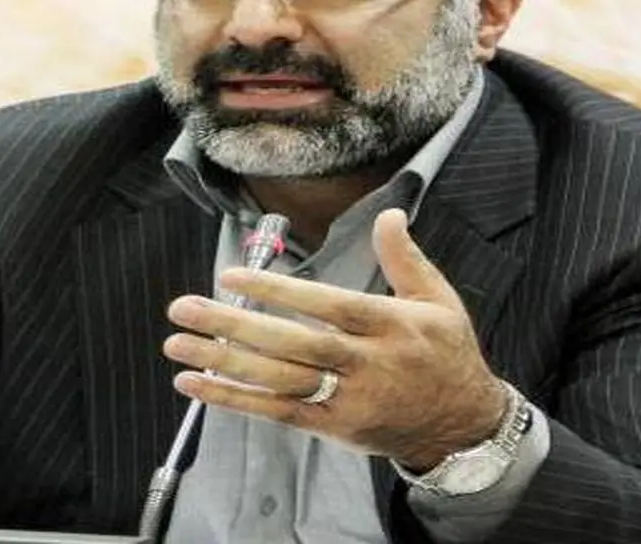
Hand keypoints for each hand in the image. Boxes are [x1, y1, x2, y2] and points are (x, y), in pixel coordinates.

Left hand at [164, 208, 508, 470]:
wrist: (463, 426)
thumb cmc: (446, 353)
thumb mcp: (438, 300)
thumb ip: (406, 257)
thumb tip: (388, 212)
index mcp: (391, 326)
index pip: (327, 306)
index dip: (279, 291)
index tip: (233, 276)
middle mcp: (367, 365)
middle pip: (292, 346)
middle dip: (234, 326)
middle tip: (184, 309)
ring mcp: (348, 401)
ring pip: (277, 381)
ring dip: (223, 364)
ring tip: (177, 346)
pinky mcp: (334, 428)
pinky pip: (278, 413)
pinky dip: (235, 400)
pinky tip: (196, 384)